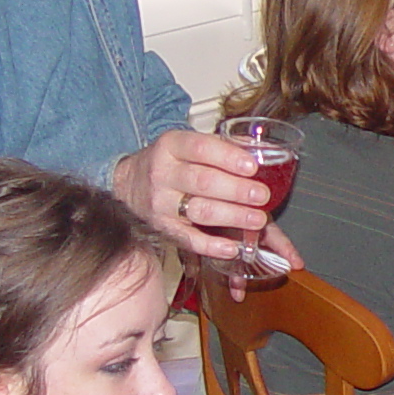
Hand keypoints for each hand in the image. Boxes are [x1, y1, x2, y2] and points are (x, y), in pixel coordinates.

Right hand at [113, 130, 302, 267]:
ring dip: (232, 216)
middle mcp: (163, 173)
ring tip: (257, 219)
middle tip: (262, 196)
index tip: (252, 166)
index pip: (201, 147)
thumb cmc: (172, 164)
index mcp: (172, 146)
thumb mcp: (189, 147)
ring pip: (199, 211)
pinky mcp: (162, 228)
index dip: (228, 157)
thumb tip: (264, 149)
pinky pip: (188, 240)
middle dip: (236, 190)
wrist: (129, 184)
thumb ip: (225, 148)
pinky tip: (233, 248)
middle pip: (203, 182)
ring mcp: (160, 203)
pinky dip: (212, 246)